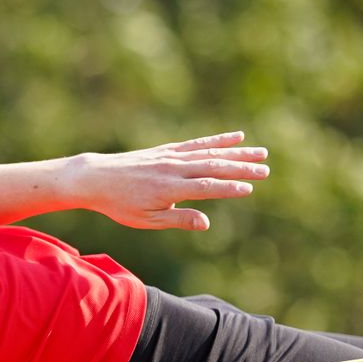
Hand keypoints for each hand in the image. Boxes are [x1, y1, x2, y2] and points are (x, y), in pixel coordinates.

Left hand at [71, 131, 268, 230]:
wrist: (97, 178)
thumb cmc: (121, 205)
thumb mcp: (147, 220)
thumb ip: (178, 219)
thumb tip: (206, 223)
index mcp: (169, 189)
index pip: (206, 187)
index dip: (228, 188)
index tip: (249, 189)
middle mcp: (173, 168)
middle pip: (213, 166)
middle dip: (241, 168)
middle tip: (266, 169)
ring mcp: (172, 156)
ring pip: (210, 152)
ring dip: (237, 152)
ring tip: (260, 152)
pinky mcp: (168, 149)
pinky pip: (198, 143)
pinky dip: (218, 140)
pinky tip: (236, 137)